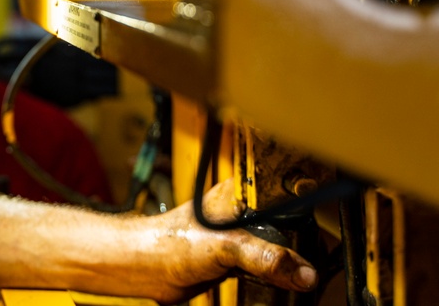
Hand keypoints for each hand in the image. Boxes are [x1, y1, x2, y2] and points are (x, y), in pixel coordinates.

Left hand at [141, 179, 316, 303]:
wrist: (149, 268)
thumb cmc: (172, 242)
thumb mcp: (226, 247)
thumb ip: (266, 258)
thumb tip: (303, 272)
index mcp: (239, 193)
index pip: (284, 193)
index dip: (306, 209)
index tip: (324, 228)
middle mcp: (241, 211)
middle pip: (285, 223)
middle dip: (299, 242)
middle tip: (313, 260)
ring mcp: (238, 235)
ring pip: (277, 247)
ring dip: (287, 262)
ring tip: (300, 273)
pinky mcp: (234, 258)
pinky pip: (265, 265)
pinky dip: (275, 275)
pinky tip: (280, 281)